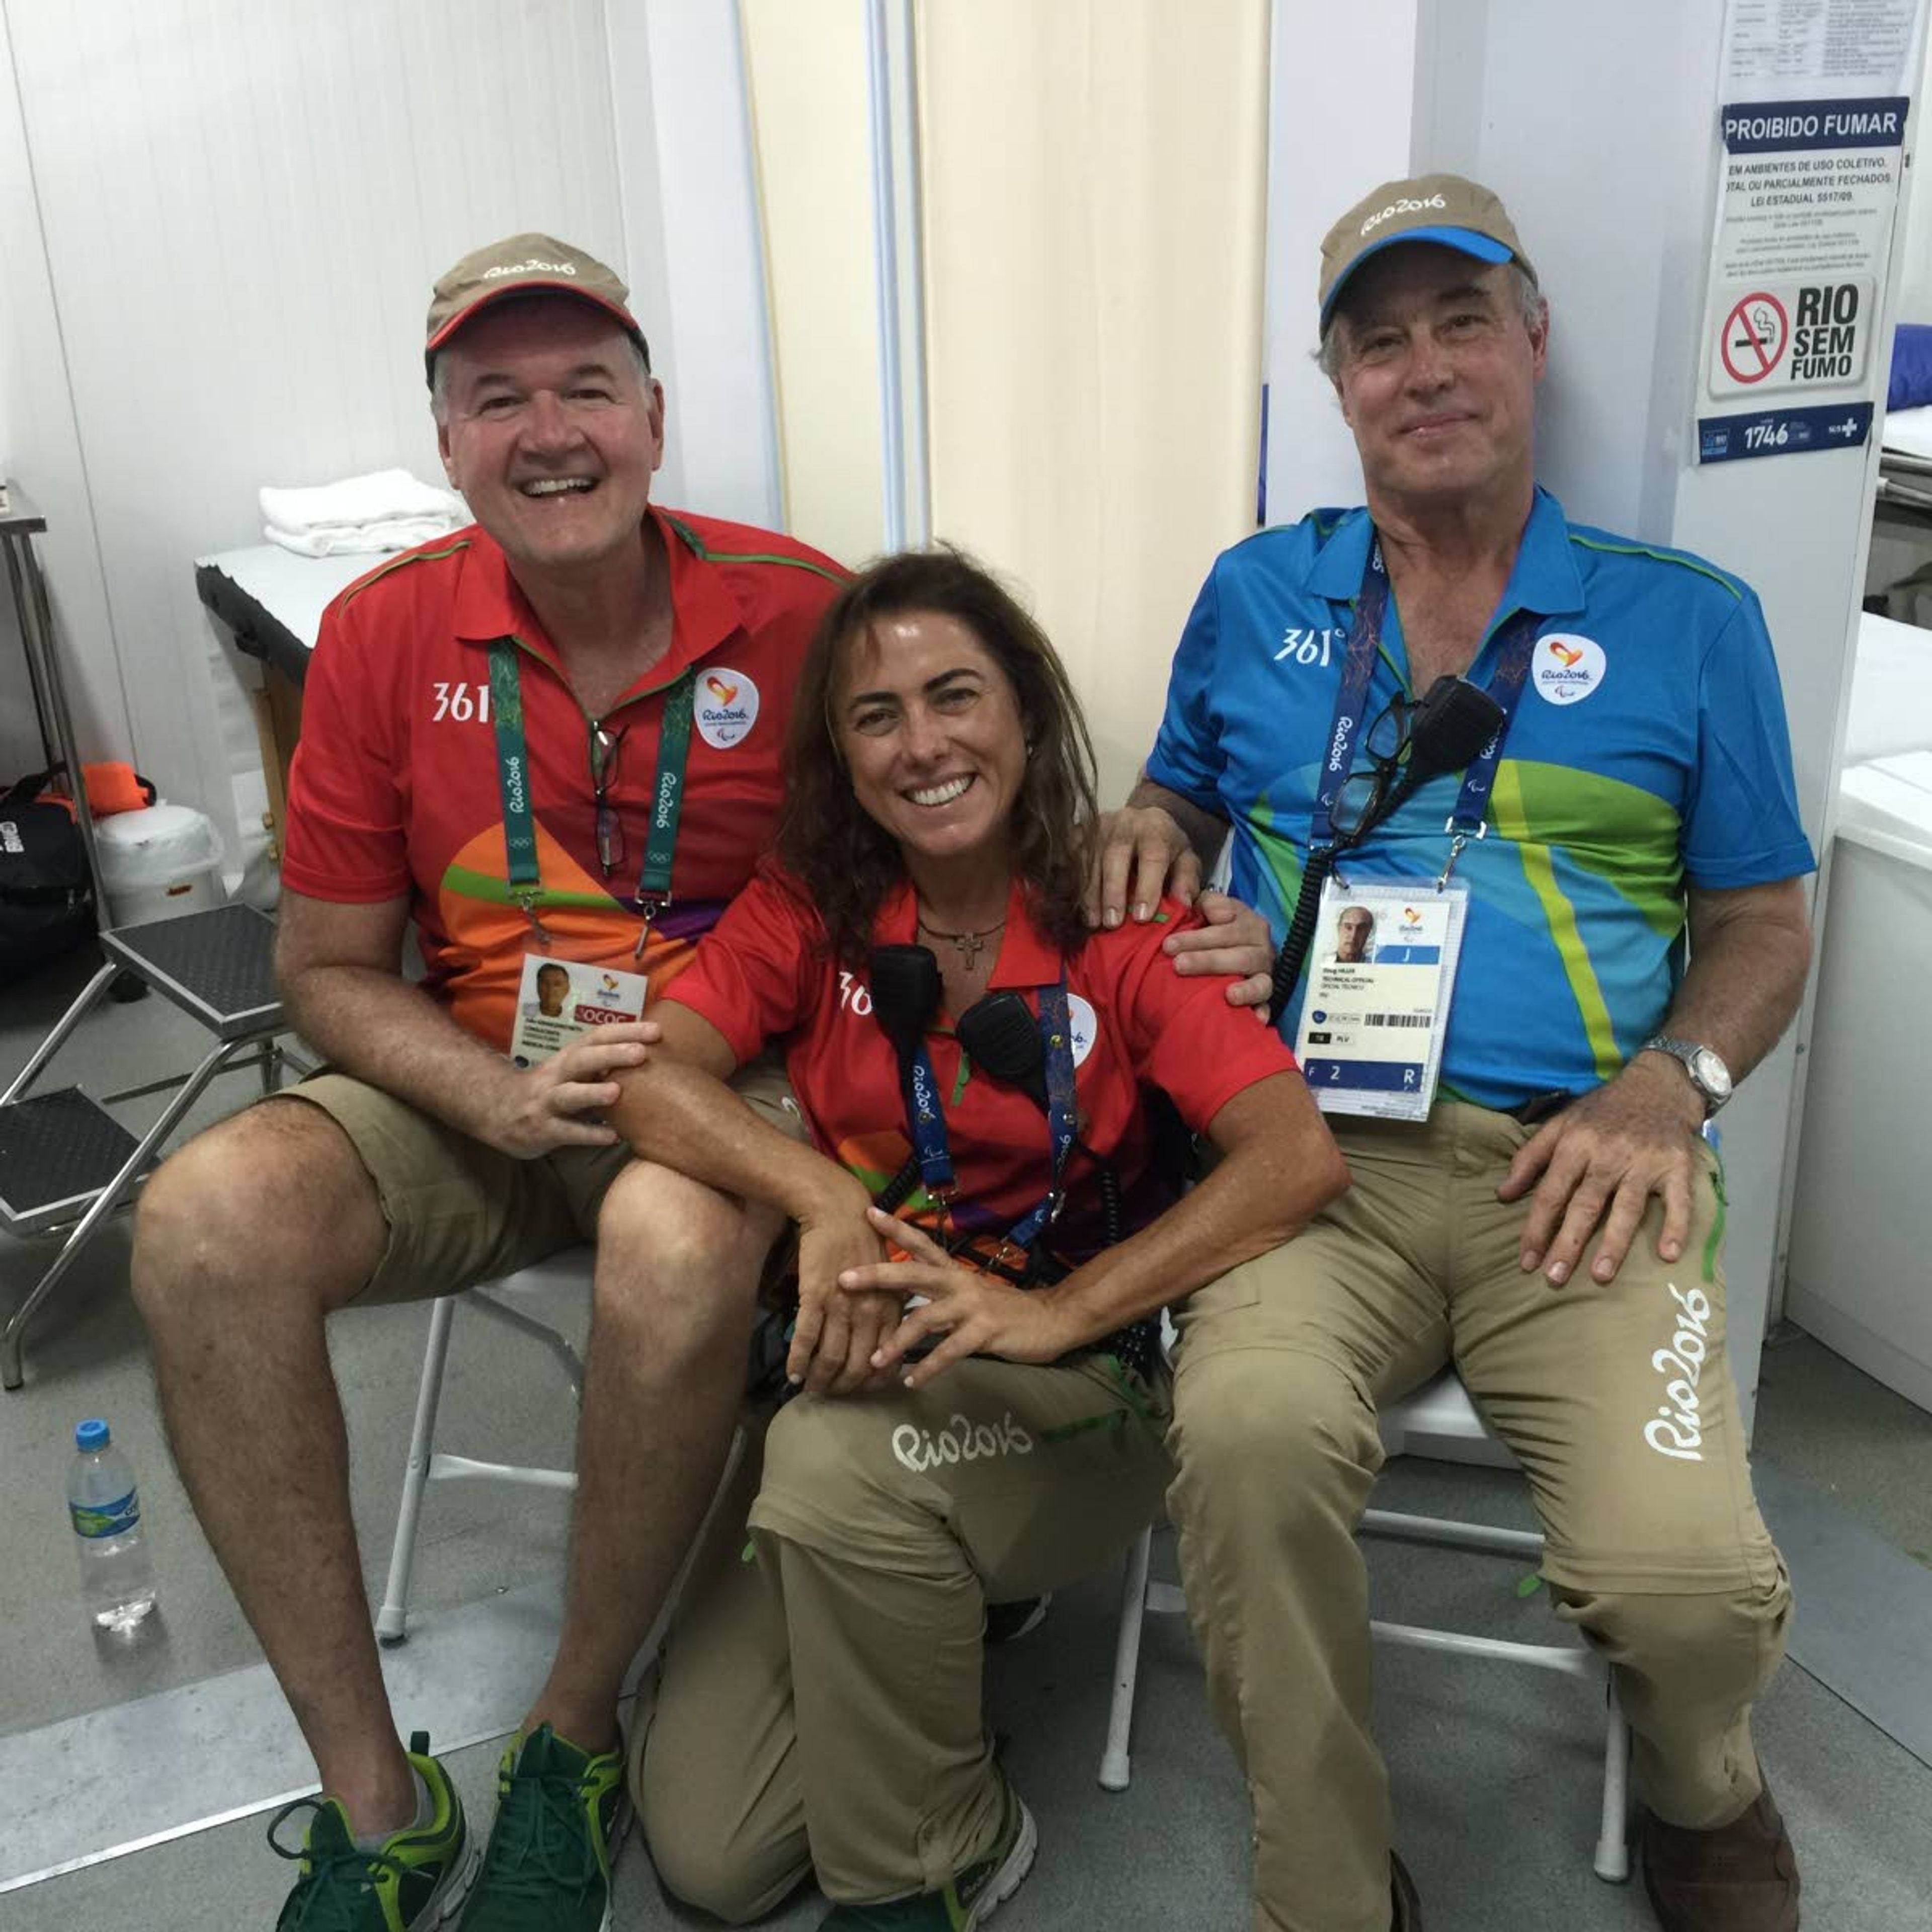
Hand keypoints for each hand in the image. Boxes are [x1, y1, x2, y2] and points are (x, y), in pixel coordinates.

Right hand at [472, 1021, 662, 1158]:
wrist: (499, 1112)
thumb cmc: (551, 1089)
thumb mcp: (573, 1070)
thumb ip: (603, 1063)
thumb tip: (650, 1051)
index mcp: (569, 1057)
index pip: (597, 1037)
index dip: (625, 1031)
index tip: (656, 1030)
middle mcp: (557, 1075)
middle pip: (582, 1060)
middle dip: (611, 1054)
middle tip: (641, 1053)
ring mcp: (547, 1102)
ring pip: (569, 1095)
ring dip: (593, 1092)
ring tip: (618, 1092)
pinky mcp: (542, 1130)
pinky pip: (567, 1133)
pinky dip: (589, 1134)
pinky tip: (613, 1137)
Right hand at [790, 1184, 894, 1394]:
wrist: (839, 1212)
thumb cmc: (865, 1242)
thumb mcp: (888, 1279)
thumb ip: (888, 1310)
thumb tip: (882, 1341)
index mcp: (891, 1310)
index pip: (884, 1361)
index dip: (869, 1384)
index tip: (857, 1391)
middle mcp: (869, 1314)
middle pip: (856, 1367)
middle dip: (842, 1387)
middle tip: (829, 1394)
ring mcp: (842, 1307)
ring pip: (830, 1358)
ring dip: (818, 1379)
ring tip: (810, 1388)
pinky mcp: (815, 1298)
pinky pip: (806, 1339)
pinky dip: (798, 1360)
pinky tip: (792, 1373)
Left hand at [839, 1209, 1081, 1388]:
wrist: (1052, 1319)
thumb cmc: (1006, 1311)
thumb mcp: (970, 1297)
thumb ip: (940, 1299)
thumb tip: (903, 1307)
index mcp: (955, 1273)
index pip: (921, 1245)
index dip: (896, 1228)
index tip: (868, 1211)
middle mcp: (959, 1283)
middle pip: (913, 1273)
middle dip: (877, 1275)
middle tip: (844, 1279)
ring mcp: (972, 1306)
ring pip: (925, 1319)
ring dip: (896, 1341)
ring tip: (874, 1360)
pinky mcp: (985, 1331)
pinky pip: (949, 1352)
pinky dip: (928, 1368)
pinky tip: (912, 1381)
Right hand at [1085, 806, 1199, 928]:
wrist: (1143, 819)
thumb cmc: (1166, 846)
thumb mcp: (1186, 859)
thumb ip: (1187, 880)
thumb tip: (1183, 904)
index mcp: (1156, 828)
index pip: (1152, 857)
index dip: (1147, 888)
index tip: (1142, 918)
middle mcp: (1125, 822)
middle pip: (1115, 856)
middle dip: (1113, 892)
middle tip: (1112, 924)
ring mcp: (1099, 825)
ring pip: (1090, 860)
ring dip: (1090, 893)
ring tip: (1093, 922)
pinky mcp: (1080, 830)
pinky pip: (1072, 857)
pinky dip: (1073, 882)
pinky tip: (1077, 905)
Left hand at [1162, 890, 1273, 1016]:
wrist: (1236, 945)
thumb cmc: (1214, 926)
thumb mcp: (1210, 908)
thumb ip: (1208, 903)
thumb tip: (1206, 908)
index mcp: (1247, 922)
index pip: (1227, 927)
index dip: (1198, 937)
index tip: (1169, 944)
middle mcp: (1261, 947)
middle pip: (1239, 955)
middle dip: (1207, 960)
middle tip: (1178, 966)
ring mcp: (1264, 973)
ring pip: (1259, 981)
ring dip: (1244, 989)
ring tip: (1228, 996)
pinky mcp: (1265, 996)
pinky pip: (1267, 1005)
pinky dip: (1262, 1012)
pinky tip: (1255, 1020)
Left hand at [1496, 1057, 1707, 1287]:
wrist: (1658, 1086)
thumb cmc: (1603, 1112)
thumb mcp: (1560, 1124)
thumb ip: (1529, 1158)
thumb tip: (1501, 1194)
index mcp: (1575, 1146)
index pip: (1550, 1193)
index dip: (1536, 1228)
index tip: (1526, 1261)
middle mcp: (1608, 1155)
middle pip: (1585, 1205)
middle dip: (1568, 1243)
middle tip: (1553, 1278)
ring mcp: (1644, 1162)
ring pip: (1626, 1208)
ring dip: (1614, 1243)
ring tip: (1600, 1276)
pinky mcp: (1676, 1167)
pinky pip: (1678, 1201)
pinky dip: (1675, 1226)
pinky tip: (1668, 1255)